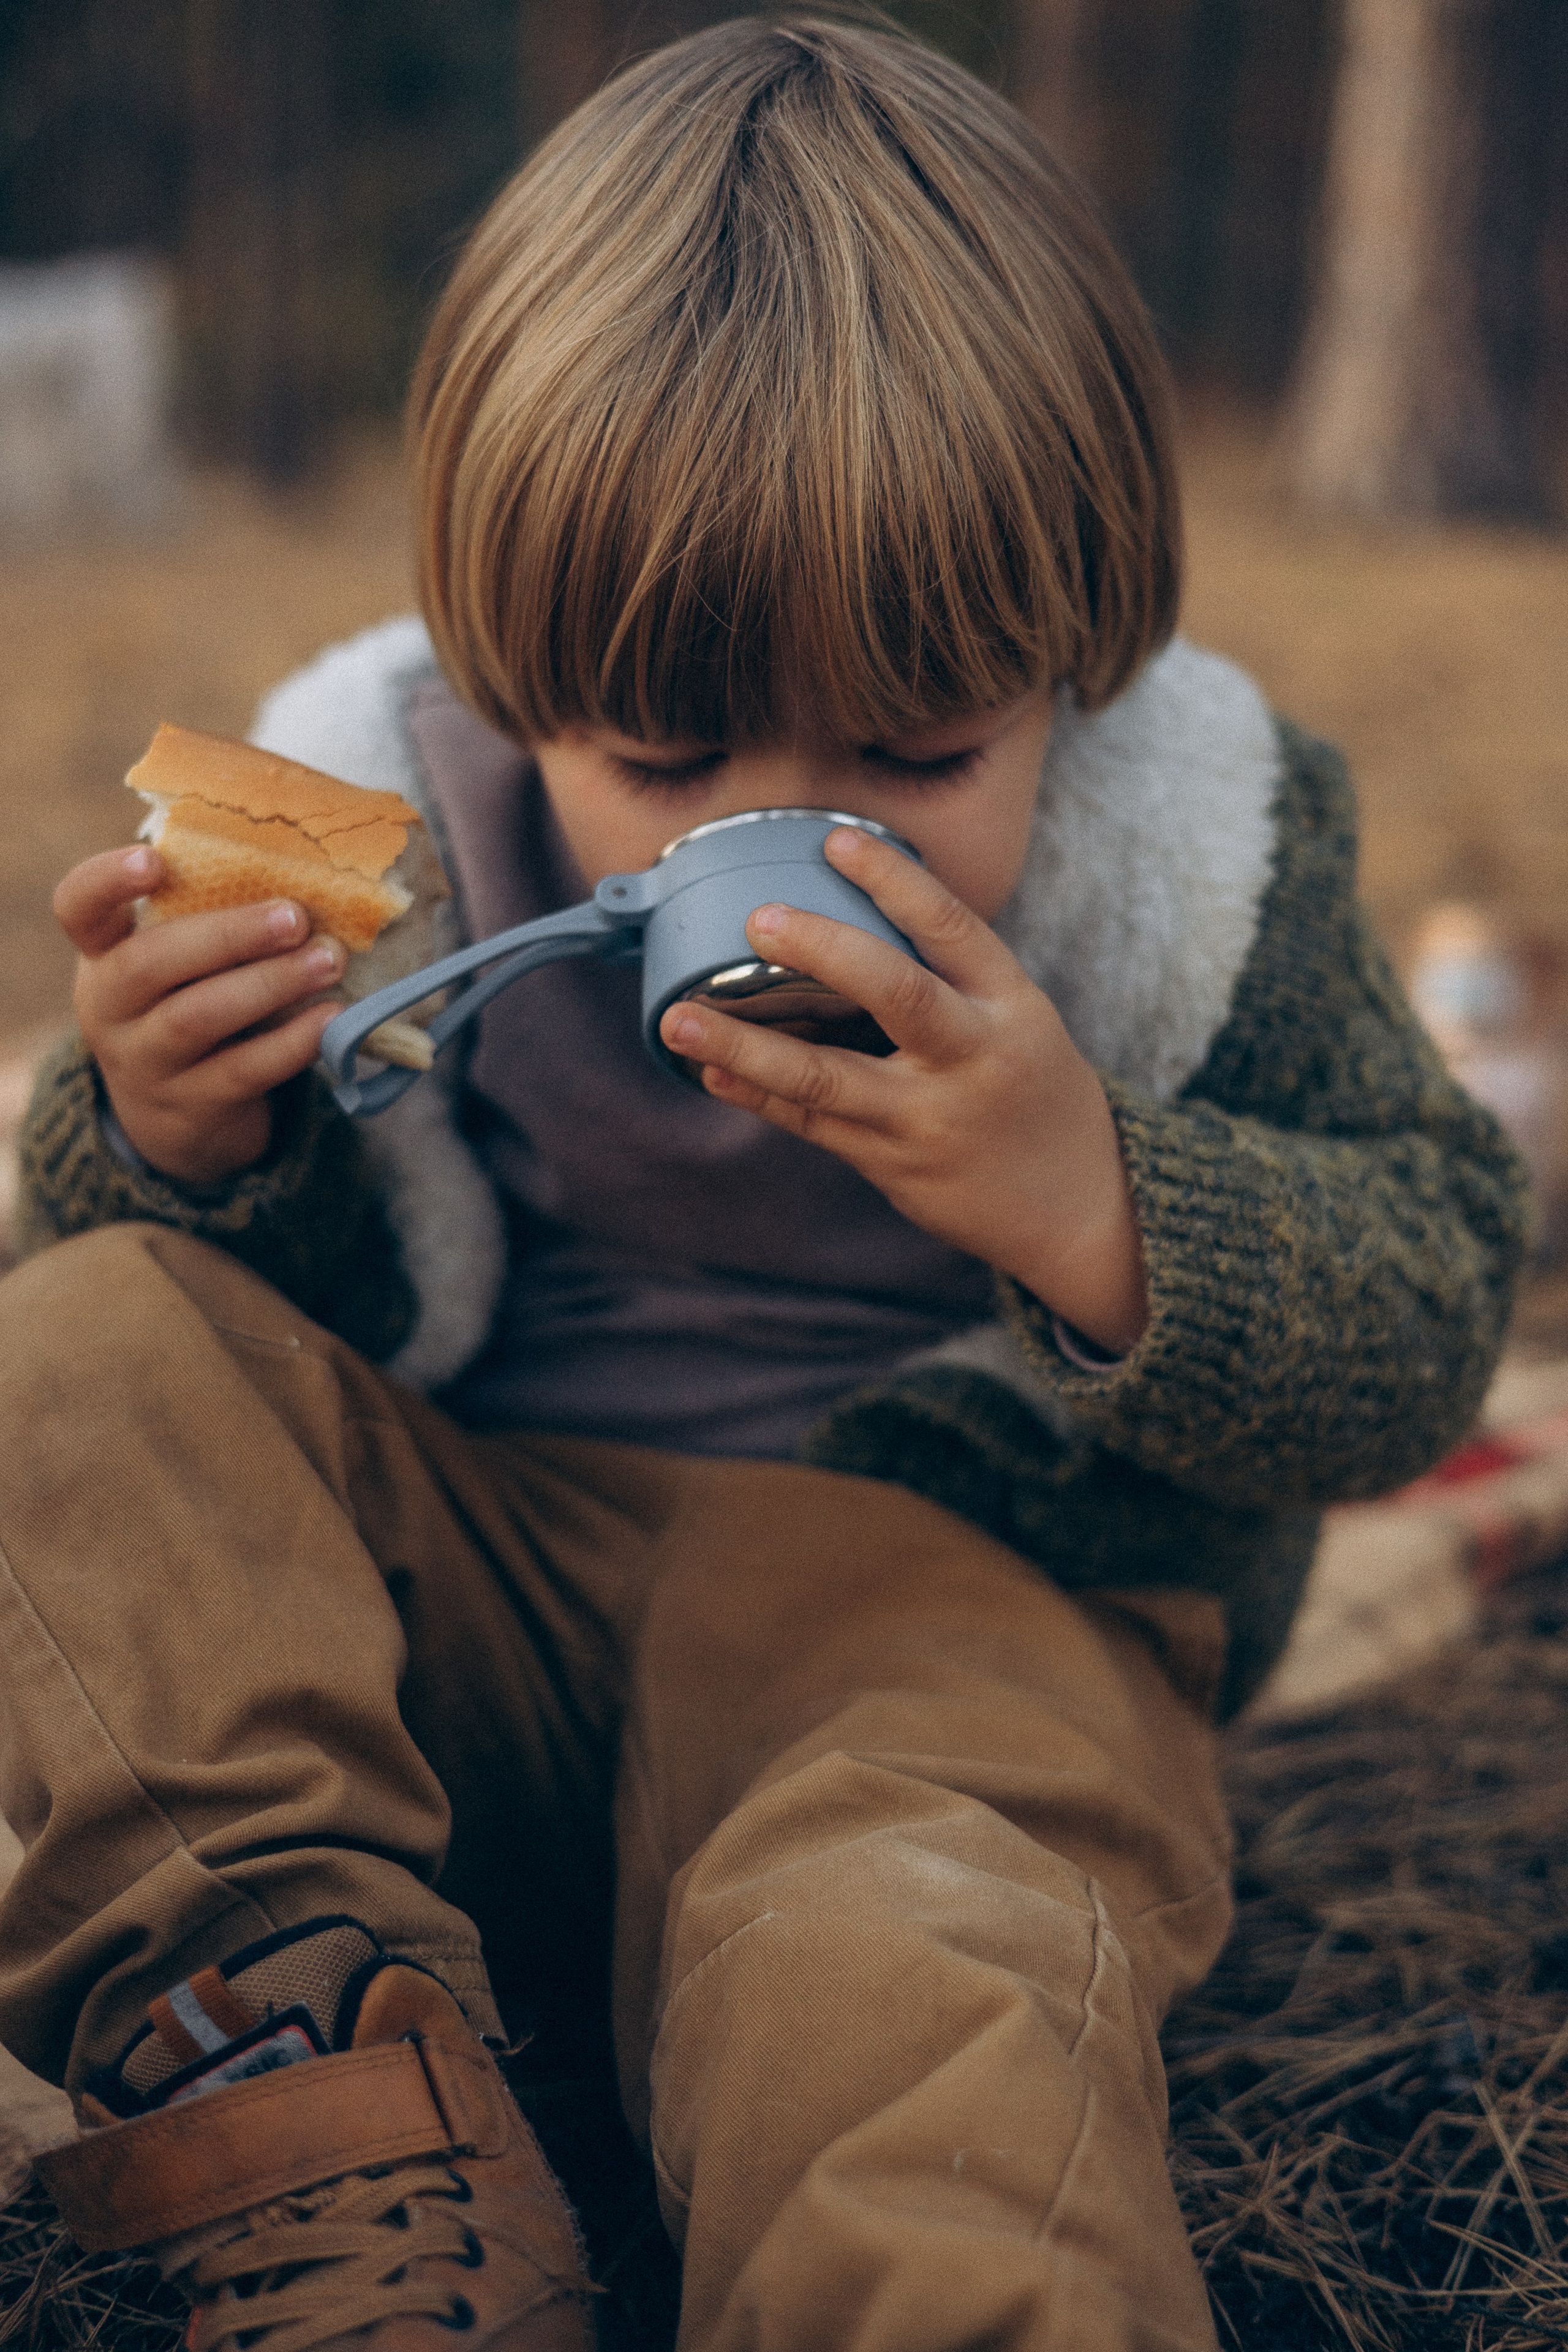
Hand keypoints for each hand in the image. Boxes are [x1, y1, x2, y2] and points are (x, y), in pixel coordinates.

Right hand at [56, 844, 346, 1186]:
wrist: (176, 1118)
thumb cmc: (190, 1004)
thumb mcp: (181, 963)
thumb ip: (209, 917)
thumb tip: (301, 868)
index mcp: (103, 954)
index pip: (78, 908)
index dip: (107, 881)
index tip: (155, 860)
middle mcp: (109, 1008)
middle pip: (148, 962)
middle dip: (227, 935)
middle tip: (295, 917)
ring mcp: (143, 1062)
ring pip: (196, 1018)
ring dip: (269, 984)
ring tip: (328, 961)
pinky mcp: (189, 1107)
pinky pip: (240, 1071)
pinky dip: (291, 1043)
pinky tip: (332, 1019)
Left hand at [659, 825, 1147, 1353]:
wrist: (1075, 1207)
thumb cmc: (1032, 1091)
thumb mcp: (1019, 1019)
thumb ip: (949, 976)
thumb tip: (846, 916)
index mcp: (1010, 1005)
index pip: (952, 926)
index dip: (894, 879)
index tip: (836, 841)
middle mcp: (971, 1057)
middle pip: (895, 992)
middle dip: (824, 951)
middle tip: (758, 918)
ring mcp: (927, 1118)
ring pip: (826, 1078)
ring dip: (745, 1045)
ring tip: (679, 1017)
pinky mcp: (892, 1165)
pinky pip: (812, 1124)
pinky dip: (757, 1095)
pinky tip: (709, 1070)